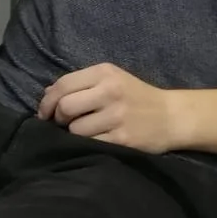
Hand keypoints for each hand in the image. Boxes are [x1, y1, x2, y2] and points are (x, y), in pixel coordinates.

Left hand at [37, 63, 178, 153]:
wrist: (171, 116)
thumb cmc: (136, 96)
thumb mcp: (111, 79)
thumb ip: (80, 84)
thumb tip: (47, 94)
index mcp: (104, 72)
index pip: (63, 84)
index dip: (48, 101)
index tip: (45, 113)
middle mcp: (110, 91)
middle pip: (66, 106)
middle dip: (58, 118)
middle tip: (62, 124)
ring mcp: (117, 116)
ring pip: (76, 129)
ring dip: (73, 134)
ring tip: (84, 132)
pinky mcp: (123, 139)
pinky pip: (91, 144)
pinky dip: (87, 145)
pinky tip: (94, 141)